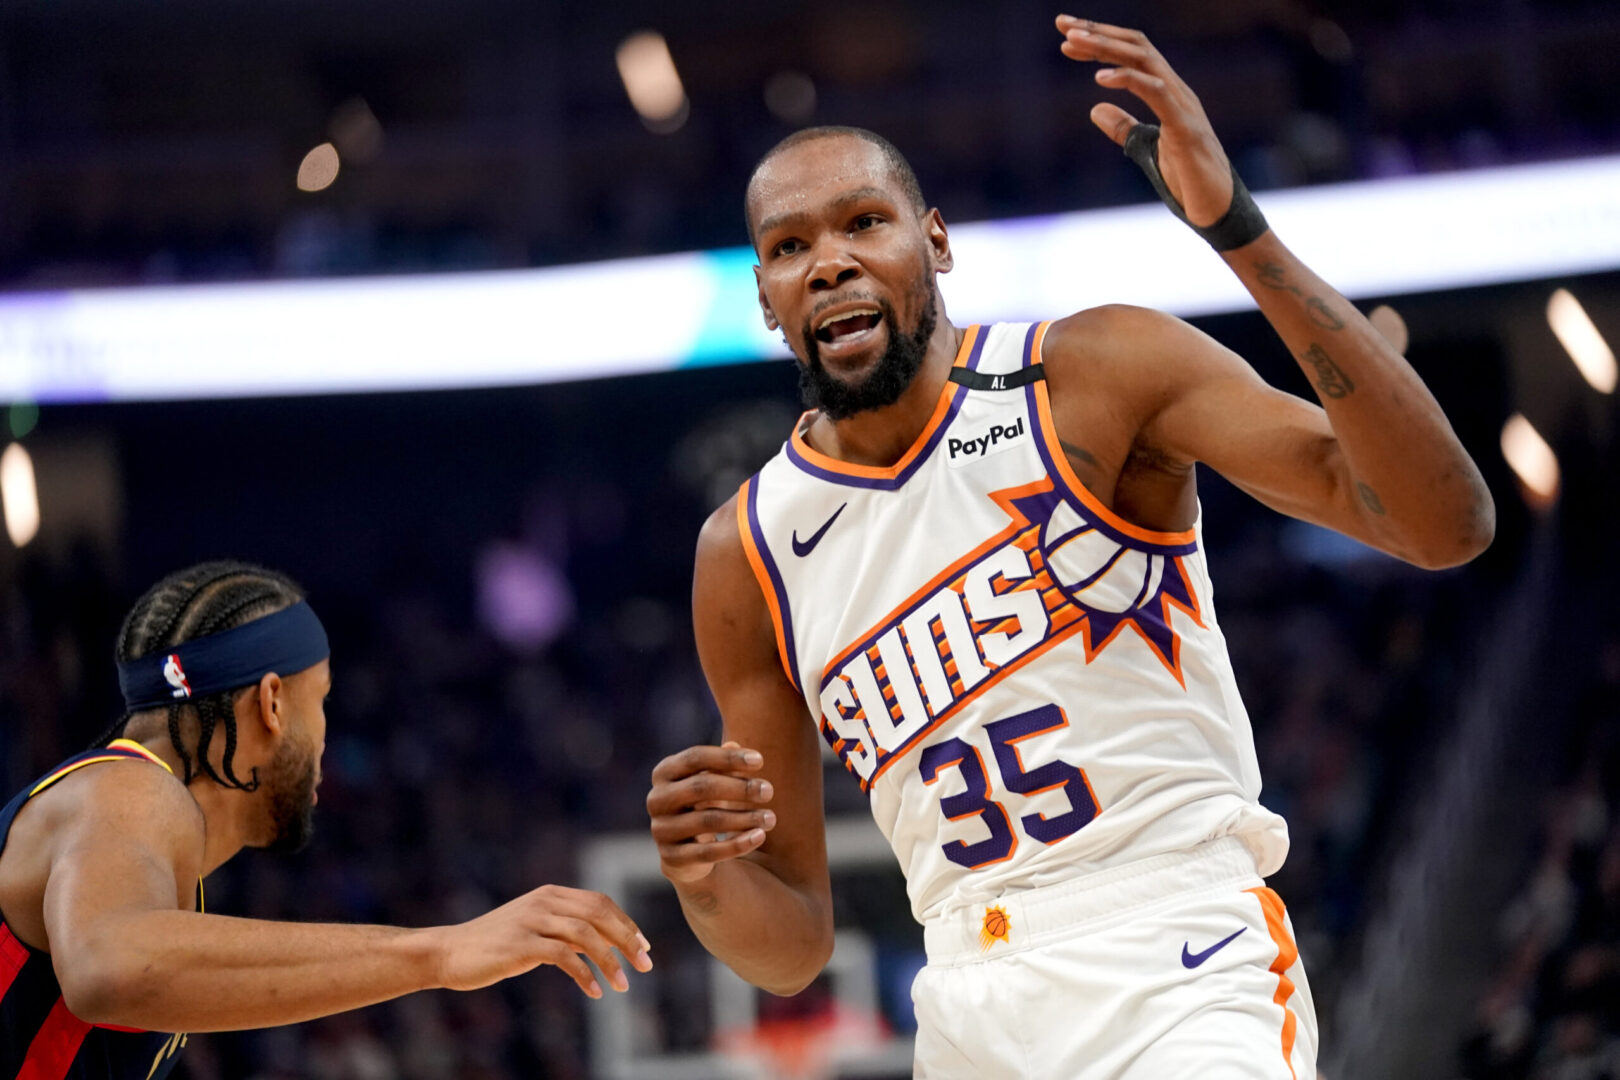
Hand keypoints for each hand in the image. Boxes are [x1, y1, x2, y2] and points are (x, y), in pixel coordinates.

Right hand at [430, 884, 651, 998]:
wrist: (450, 952)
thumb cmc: (495, 946)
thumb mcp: (536, 932)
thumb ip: (566, 932)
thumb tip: (603, 946)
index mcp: (550, 894)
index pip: (600, 902)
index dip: (626, 923)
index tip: (644, 947)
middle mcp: (544, 901)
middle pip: (599, 914)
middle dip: (627, 940)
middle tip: (645, 966)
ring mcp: (531, 920)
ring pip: (585, 935)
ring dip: (610, 961)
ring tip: (623, 985)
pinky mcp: (520, 943)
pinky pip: (563, 956)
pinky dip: (584, 974)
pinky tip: (594, 992)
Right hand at [647, 742, 776, 884]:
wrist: (687, 852)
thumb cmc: (704, 804)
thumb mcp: (713, 781)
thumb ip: (723, 764)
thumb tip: (734, 744)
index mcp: (664, 773)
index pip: (695, 758)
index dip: (727, 758)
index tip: (760, 761)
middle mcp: (657, 799)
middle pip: (701, 787)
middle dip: (739, 788)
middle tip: (768, 791)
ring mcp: (662, 830)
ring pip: (707, 820)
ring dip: (743, 818)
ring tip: (770, 818)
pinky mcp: (672, 858)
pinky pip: (709, 852)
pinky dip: (737, 844)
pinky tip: (759, 836)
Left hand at [1057, 15, 1233, 226]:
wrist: (1218, 210)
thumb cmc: (1188, 181)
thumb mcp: (1146, 149)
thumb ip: (1125, 127)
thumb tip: (1094, 108)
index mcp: (1167, 93)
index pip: (1133, 54)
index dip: (1100, 41)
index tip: (1066, 35)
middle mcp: (1177, 91)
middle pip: (1137, 46)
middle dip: (1098, 33)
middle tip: (1062, 25)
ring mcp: (1183, 106)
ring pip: (1145, 60)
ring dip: (1106, 47)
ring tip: (1072, 42)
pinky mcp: (1185, 128)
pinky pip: (1156, 93)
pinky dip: (1128, 80)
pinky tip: (1100, 78)